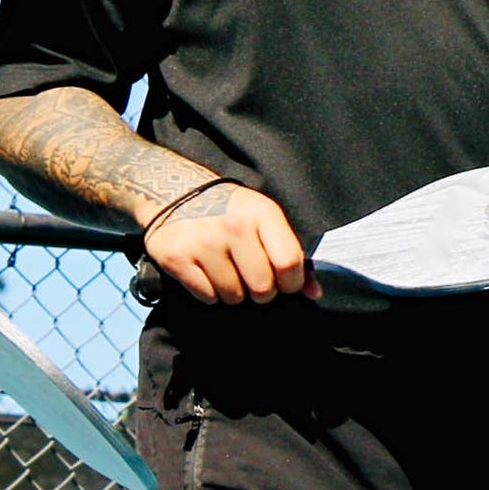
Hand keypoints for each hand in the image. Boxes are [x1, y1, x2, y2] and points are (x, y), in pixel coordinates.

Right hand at [143, 183, 317, 305]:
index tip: (283, 281)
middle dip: (260, 290)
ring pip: (234, 297)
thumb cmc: (228, 210)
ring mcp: (203, 242)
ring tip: (224, 267)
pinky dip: (209, 291)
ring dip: (232, 290)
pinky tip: (204, 269)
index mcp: (260, 212)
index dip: (291, 282)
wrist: (173, 192)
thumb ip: (290, 254)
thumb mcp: (262, 219)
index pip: (289, 263)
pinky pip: (208, 297)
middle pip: (262, 288)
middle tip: (248, 272)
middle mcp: (233, 226)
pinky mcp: (178, 258)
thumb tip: (315, 293)